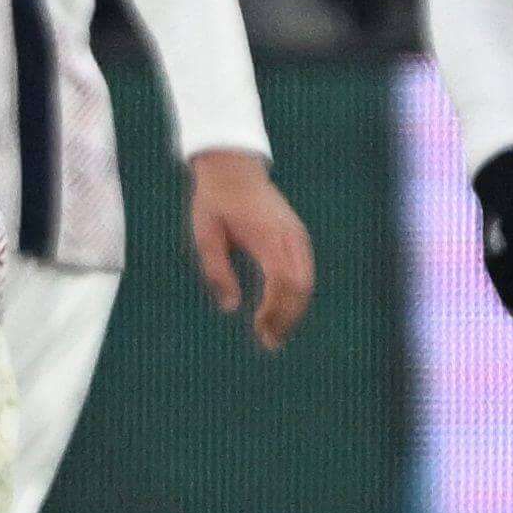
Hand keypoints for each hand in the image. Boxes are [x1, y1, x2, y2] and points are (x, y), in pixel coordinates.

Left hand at [180, 148, 315, 351]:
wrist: (233, 169)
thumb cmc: (215, 202)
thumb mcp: (205, 236)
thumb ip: (217, 272)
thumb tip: (230, 308)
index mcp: (268, 237)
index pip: (281, 283)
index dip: (274, 312)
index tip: (260, 333)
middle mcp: (289, 237)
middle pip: (300, 287)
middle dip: (287, 318)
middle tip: (269, 344)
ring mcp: (297, 236)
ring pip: (306, 282)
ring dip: (293, 310)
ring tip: (274, 334)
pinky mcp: (297, 236)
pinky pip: (304, 272)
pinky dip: (296, 295)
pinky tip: (280, 311)